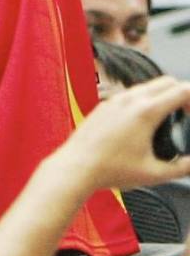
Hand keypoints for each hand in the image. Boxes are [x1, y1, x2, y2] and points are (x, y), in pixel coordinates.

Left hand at [55, 76, 189, 193]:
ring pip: (147, 86)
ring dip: (162, 96)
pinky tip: (143, 123)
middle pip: (167, 82)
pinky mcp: (104, 105)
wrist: (77, 167)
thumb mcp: (154, 174)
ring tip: (167, 119)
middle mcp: (130, 99)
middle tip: (186, 115)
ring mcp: (115, 99)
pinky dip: (144, 100)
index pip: (181, 90)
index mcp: (146, 111)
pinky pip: (130, 94)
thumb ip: (181, 168)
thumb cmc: (110, 169)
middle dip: (182, 94)